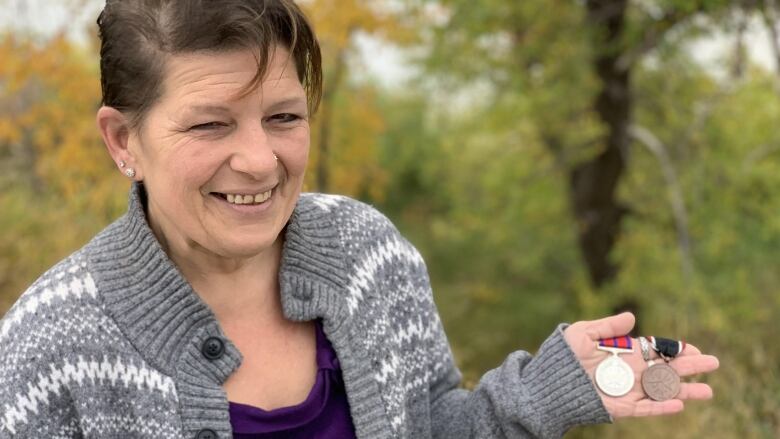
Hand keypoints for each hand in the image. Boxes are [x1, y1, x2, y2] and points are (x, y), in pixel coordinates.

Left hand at [563, 312, 718, 417]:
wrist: (548, 381)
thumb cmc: (564, 355)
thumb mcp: (583, 333)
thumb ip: (608, 327)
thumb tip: (632, 317)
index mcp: (625, 352)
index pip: (657, 350)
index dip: (676, 349)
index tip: (695, 348)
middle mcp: (631, 371)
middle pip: (666, 369)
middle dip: (690, 367)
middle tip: (713, 363)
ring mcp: (628, 390)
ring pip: (662, 391)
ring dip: (684, 391)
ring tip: (708, 391)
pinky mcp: (621, 407)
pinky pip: (645, 409)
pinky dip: (661, 407)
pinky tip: (679, 404)